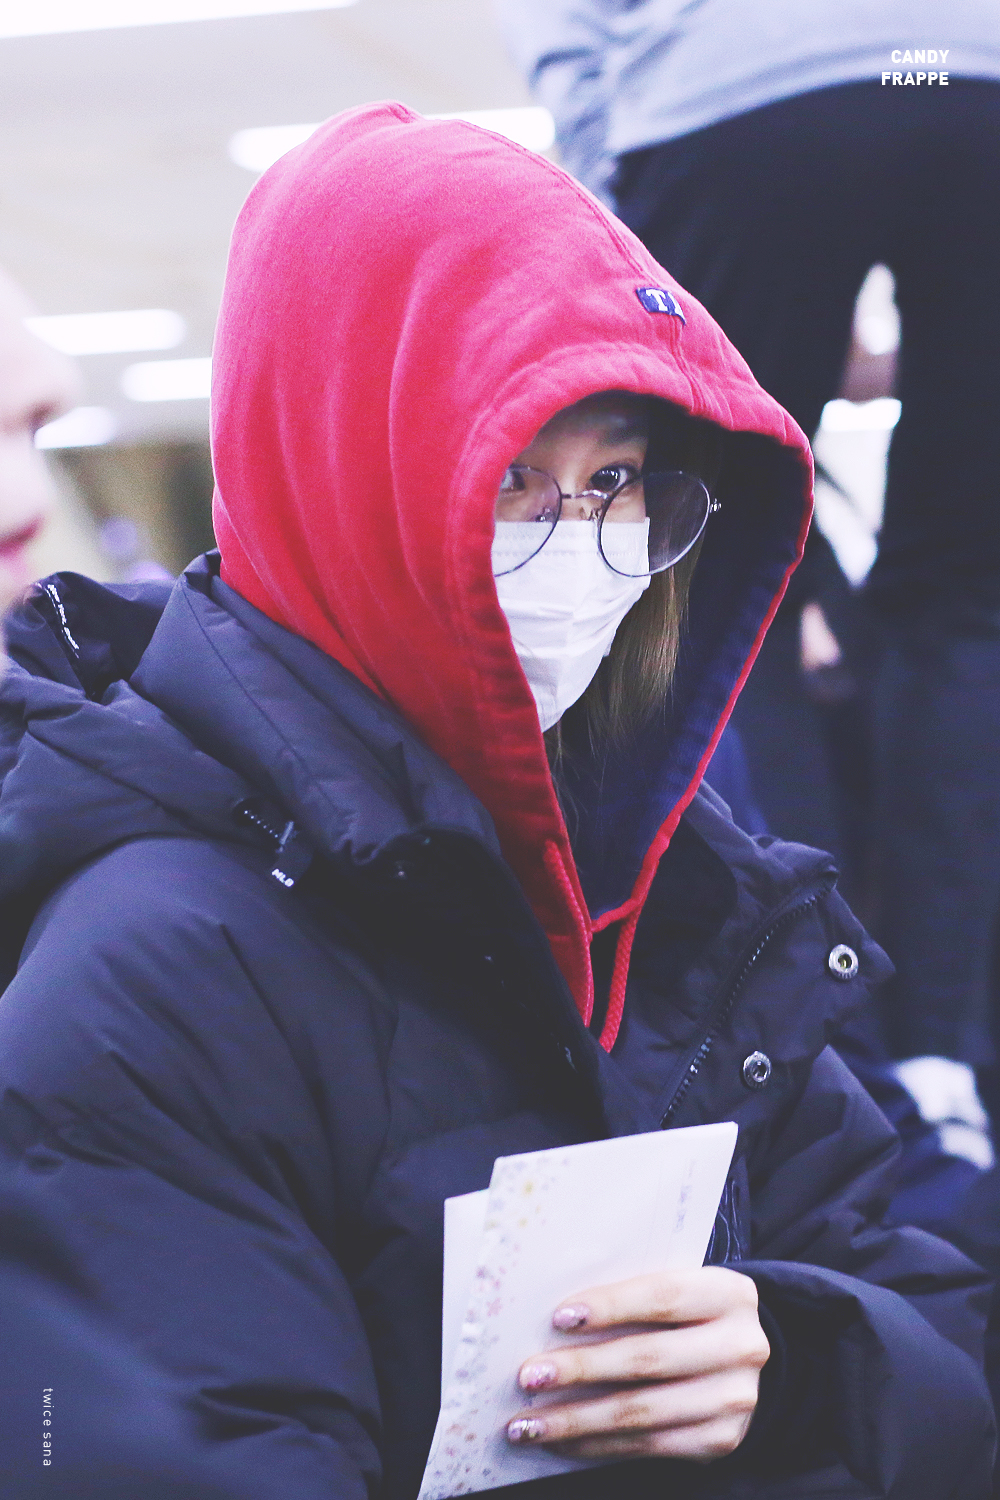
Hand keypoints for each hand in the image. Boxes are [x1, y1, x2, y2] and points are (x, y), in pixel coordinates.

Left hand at [506, 1267, 768, 1463]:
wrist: (740, 1359)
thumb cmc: (689, 1316)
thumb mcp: (679, 1291)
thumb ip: (634, 1297)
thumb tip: (556, 1320)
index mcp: (728, 1294)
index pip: (663, 1296)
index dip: (610, 1306)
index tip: (559, 1318)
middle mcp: (740, 1346)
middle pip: (647, 1358)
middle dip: (581, 1368)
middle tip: (530, 1375)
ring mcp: (735, 1399)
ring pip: (642, 1411)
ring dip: (576, 1419)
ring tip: (529, 1422)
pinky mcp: (721, 1440)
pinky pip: (648, 1446)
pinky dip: (598, 1444)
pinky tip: (563, 1441)